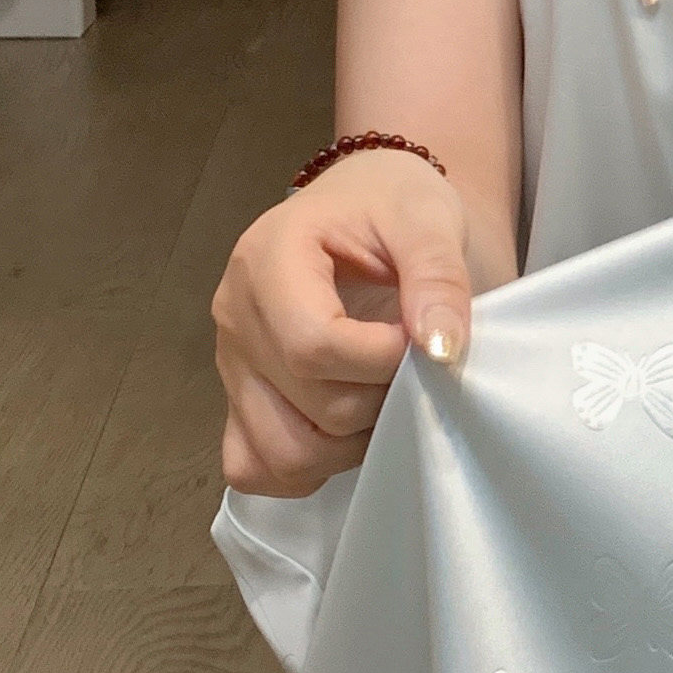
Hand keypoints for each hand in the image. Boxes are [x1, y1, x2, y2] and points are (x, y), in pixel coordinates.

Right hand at [211, 150, 473, 498]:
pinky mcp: (240, 400)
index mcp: (266, 261)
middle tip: (412, 366)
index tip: (424, 341)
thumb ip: (438, 279)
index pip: (313, 346)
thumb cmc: (392, 205)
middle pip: (310, 405)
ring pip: (283, 452)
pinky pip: (255, 466)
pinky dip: (306, 467)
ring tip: (383, 395)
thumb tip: (440, 351)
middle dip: (379, 400)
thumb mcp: (427, 219)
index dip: (381, 360)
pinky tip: (345, 430)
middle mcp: (234, 316)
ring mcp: (232, 365)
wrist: (368, 206)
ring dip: (351, 443)